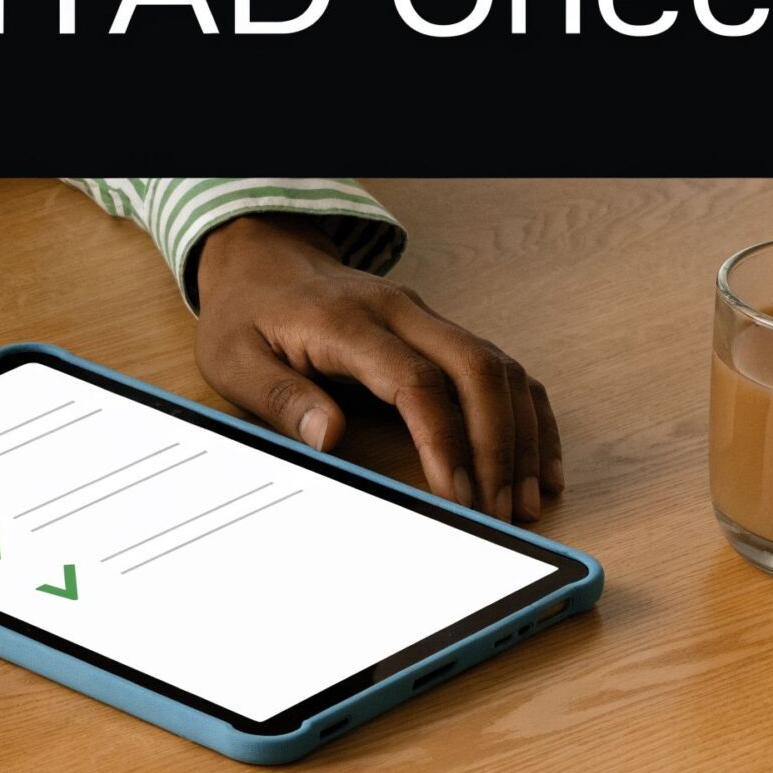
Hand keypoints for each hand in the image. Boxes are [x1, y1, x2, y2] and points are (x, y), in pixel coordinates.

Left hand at [192, 214, 562, 522]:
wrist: (264, 261)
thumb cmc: (248, 316)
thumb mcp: (234, 359)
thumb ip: (279, 398)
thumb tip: (328, 438)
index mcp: (349, 324)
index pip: (416, 381)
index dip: (445, 441)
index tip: (457, 496)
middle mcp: (401, 314)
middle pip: (477, 371)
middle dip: (500, 447)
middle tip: (502, 512)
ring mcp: (428, 319)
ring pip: (501, 370)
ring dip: (522, 437)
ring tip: (525, 501)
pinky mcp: (441, 332)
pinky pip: (502, 370)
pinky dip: (528, 416)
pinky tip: (538, 463)